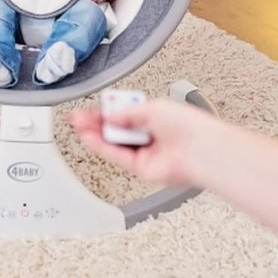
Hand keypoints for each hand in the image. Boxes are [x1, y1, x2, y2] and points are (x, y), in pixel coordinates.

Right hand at [69, 99, 222, 187]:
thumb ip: (128, 113)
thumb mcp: (153, 108)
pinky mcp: (142, 169)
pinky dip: (102, 147)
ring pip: (114, 144)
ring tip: (79, 126)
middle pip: (117, 130)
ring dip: (95, 135)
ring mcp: (146, 153)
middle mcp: (150, 136)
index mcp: (156, 118)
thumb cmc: (188, 125)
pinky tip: (90, 138)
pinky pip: (117, 157)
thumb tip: (110, 117)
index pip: (126, 114)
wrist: (199, 148)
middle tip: (78, 118)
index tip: (91, 109)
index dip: (107, 112)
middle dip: (96, 123)